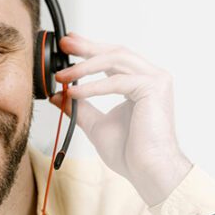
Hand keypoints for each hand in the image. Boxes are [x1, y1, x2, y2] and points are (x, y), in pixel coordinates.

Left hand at [50, 32, 192, 204]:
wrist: (148, 170)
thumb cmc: (131, 153)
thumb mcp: (96, 124)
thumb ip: (80, 107)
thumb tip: (58, 95)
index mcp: (141, 84)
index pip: (114, 58)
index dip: (90, 49)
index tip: (68, 45)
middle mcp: (152, 78)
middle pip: (116, 52)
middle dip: (87, 47)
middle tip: (63, 44)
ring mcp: (156, 81)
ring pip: (116, 60)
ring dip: (85, 66)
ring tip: (63, 74)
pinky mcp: (153, 88)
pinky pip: (117, 81)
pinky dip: (93, 86)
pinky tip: (75, 92)